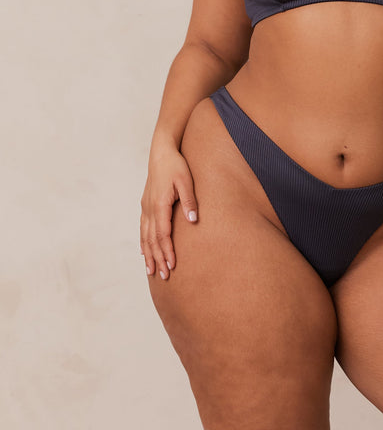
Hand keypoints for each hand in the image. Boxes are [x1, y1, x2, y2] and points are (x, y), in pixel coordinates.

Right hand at [140, 146, 197, 279]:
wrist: (161, 153)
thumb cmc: (176, 166)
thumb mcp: (186, 181)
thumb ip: (189, 201)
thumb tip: (193, 221)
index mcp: (160, 204)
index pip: (163, 234)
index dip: (167, 251)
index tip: (172, 266)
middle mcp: (150, 209)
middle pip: (152, 240)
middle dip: (158, 258)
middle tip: (163, 276)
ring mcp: (146, 207)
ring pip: (145, 236)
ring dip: (149, 254)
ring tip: (151, 271)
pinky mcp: (146, 204)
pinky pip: (143, 228)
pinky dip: (143, 242)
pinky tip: (144, 252)